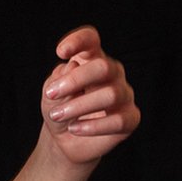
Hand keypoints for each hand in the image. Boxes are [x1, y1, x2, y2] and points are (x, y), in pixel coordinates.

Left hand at [39, 25, 139, 164]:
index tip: (60, 52)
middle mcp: (112, 73)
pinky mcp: (130, 118)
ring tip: (57, 115)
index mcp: (90, 59)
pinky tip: (74, 128)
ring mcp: (124, 95)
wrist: (63, 141)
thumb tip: (75, 66)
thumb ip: (60, 79)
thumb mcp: (51, 93)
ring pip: (111, 94)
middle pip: (103, 67)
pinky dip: (93, 126)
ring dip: (79, 105)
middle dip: (75, 80)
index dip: (79, 41)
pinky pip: (119, 120)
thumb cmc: (59, 109)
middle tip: (51, 94)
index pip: (91, 40)